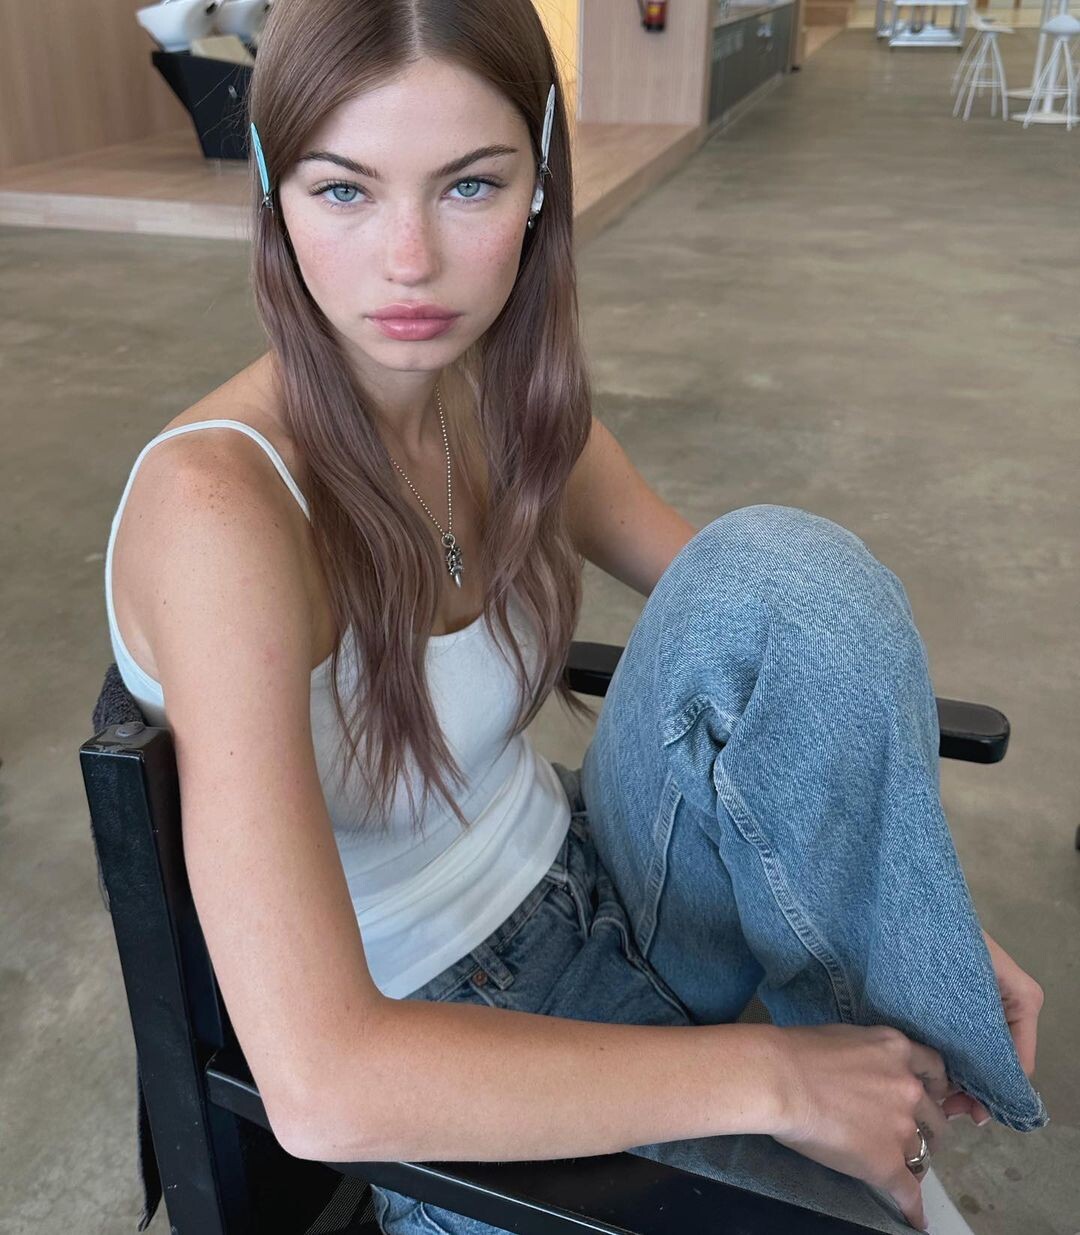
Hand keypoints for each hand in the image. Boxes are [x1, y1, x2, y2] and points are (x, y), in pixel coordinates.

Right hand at [770, 1023, 951, 1231]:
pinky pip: (909, 1192)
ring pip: (922, 1153)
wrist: (781, 1080)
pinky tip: (914, 1218)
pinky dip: (913, 1207)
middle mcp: (908, 1088)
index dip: (933, 1087)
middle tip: (906, 1134)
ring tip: (902, 1169)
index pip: (934, 1070)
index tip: (929, 1096)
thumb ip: (870, 1057)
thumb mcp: (848, 1037)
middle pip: (933, 1116)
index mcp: (897, 1050)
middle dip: (924, 1127)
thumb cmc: (798, 1051)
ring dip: (912, 1160)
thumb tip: (864, 1074)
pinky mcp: (887, 1164)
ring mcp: (901, 1128)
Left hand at [939, 929, 1043, 1124]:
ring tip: (933, 1096)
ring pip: (976, 1056)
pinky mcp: (958, 1004)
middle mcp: (1009, 1005)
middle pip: (997, 1063)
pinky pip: (959, 1040)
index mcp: (1023, 999)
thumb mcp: (970, 985)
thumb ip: (983, 1033)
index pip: (1017, 1062)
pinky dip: (948, 1059)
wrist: (907, 906)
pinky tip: (928, 1073)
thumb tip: (980, 1089)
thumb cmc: (940, 937)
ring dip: (958, 1078)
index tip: (967, 1111)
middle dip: (973, 1089)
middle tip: (945, 1108)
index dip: (994, 1092)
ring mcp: (982, 1007)